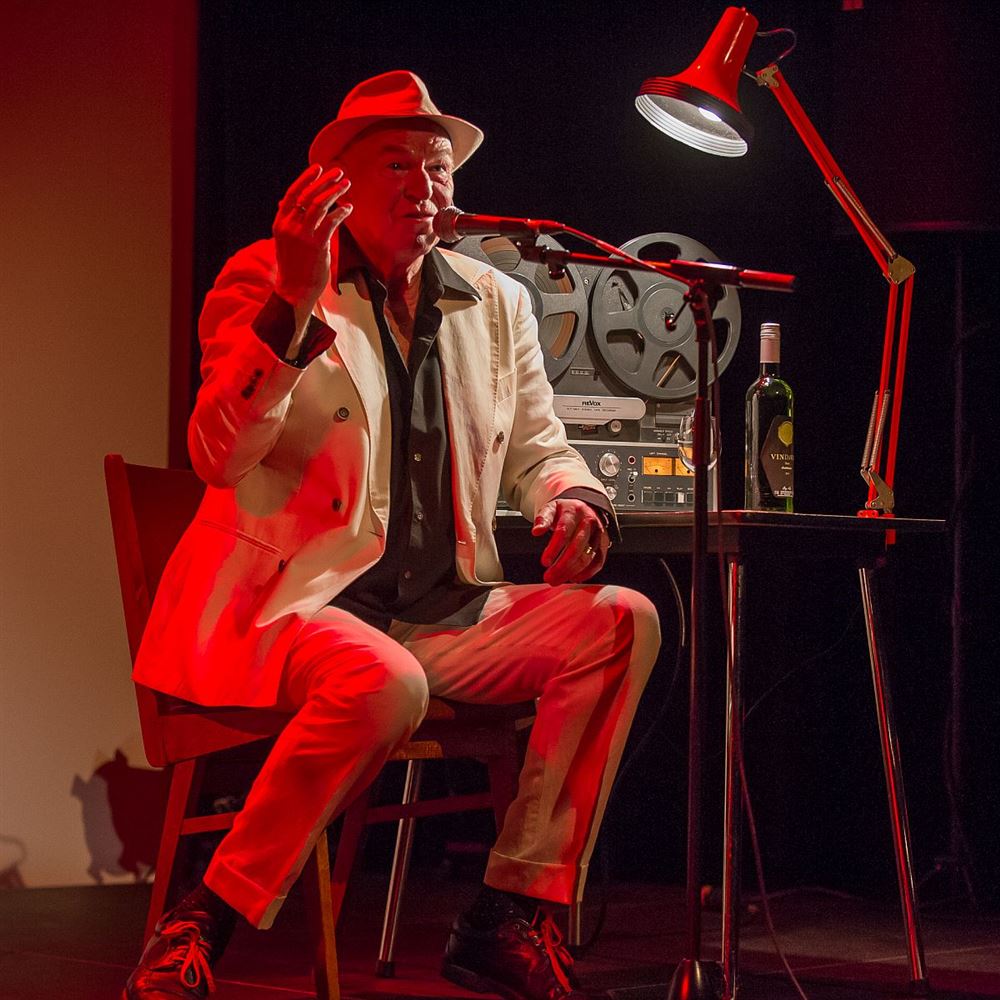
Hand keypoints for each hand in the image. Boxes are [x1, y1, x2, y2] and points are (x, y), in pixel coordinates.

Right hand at [273, 164, 352, 312]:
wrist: (294, 290)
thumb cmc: (294, 265)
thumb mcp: (287, 241)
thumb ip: (292, 222)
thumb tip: (297, 204)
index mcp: (280, 223)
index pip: (292, 194)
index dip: (306, 179)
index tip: (318, 168)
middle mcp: (289, 227)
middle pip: (308, 195)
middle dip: (325, 181)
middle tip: (339, 172)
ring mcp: (303, 236)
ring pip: (319, 205)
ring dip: (335, 192)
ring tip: (346, 185)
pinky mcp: (317, 246)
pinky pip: (331, 222)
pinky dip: (341, 212)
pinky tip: (348, 208)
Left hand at [532, 498, 609, 584]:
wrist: (585, 507)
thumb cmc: (566, 511)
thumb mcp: (551, 508)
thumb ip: (542, 518)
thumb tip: (536, 531)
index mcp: (573, 512)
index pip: (564, 531)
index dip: (554, 548)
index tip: (545, 562)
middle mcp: (588, 522)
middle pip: (576, 547)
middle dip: (562, 565)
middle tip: (549, 577)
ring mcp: (598, 533)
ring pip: (587, 557)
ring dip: (572, 572)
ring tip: (558, 580)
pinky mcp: (604, 544)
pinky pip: (598, 561)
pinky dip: (587, 573)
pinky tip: (575, 578)